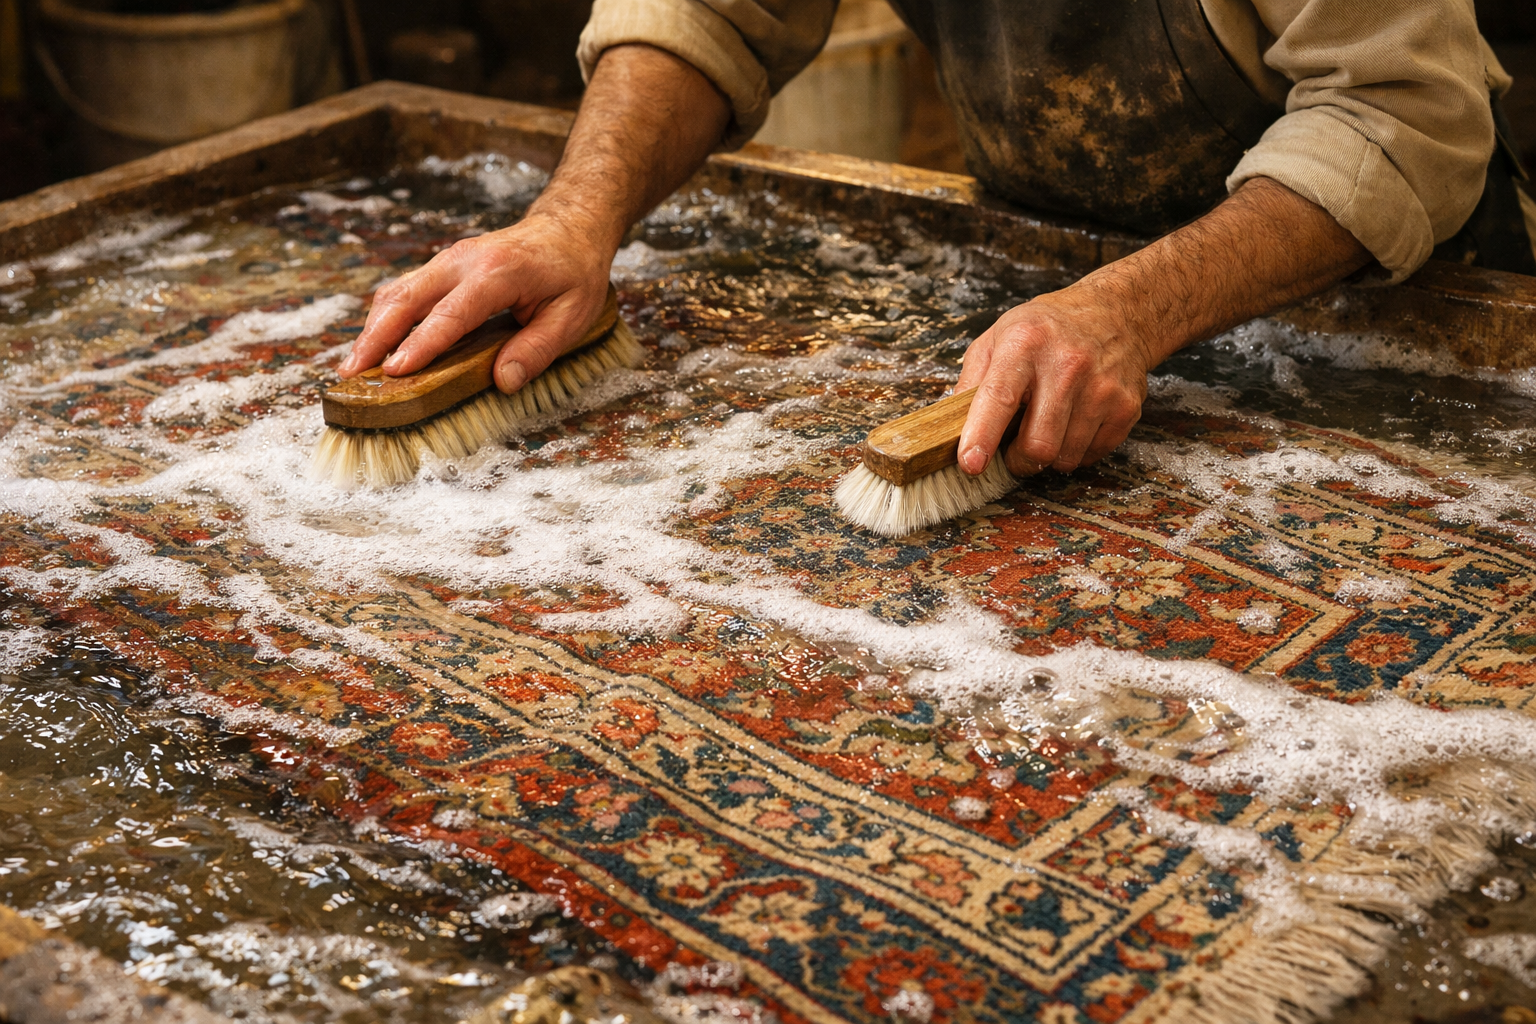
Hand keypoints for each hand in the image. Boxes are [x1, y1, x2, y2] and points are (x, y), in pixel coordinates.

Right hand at [335, 42, 732, 388]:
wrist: (568, 228)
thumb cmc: (573, 273)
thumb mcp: (572, 315)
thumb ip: (537, 349)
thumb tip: (503, 381)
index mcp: (496, 273)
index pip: (450, 314)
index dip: (420, 345)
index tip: (395, 371)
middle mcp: (463, 260)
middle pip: (406, 299)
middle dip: (375, 337)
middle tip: (352, 373)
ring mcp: (448, 259)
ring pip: (396, 292)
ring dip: (372, 328)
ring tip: (353, 365)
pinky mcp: (441, 266)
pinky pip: (404, 290)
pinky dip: (384, 317)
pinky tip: (374, 343)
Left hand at [955, 287, 1151, 476]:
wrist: (1115, 314)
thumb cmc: (1047, 330)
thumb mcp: (997, 338)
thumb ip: (971, 381)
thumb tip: (950, 427)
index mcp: (1025, 344)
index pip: (999, 397)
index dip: (982, 435)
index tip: (971, 463)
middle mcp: (1067, 364)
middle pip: (1037, 444)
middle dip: (1018, 460)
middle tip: (1013, 449)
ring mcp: (1101, 387)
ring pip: (1065, 457)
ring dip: (1048, 456)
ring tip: (1046, 426)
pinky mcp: (1125, 406)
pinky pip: (1091, 455)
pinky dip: (1076, 451)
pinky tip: (1073, 423)